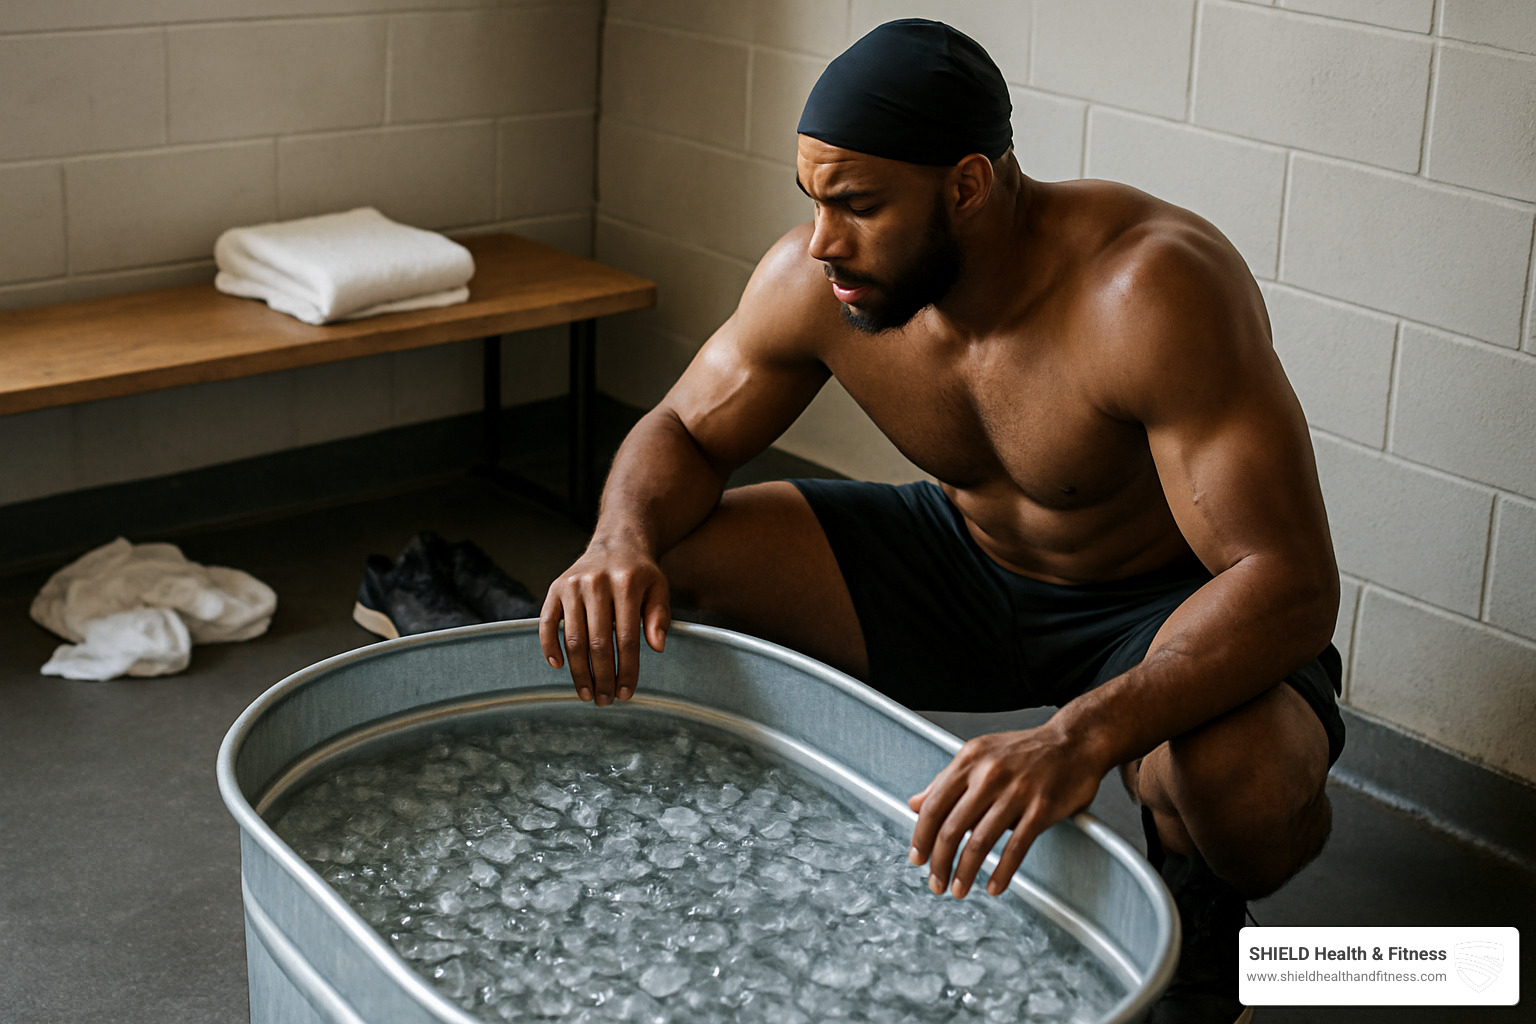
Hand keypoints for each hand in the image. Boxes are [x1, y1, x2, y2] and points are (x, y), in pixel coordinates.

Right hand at [539, 544, 670, 705]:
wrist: (616, 543)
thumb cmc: (640, 574)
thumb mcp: (659, 589)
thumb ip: (660, 617)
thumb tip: (658, 647)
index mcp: (626, 583)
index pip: (627, 638)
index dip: (626, 670)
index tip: (627, 693)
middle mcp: (596, 582)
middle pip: (598, 642)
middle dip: (602, 677)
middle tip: (606, 701)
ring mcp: (572, 585)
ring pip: (573, 638)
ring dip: (579, 671)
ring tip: (587, 693)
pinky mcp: (555, 588)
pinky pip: (547, 623)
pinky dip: (549, 647)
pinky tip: (559, 667)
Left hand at [907, 724, 1103, 897]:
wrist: (1074, 741)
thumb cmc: (1026, 750)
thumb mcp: (980, 755)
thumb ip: (946, 781)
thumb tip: (914, 804)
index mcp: (969, 760)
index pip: (934, 805)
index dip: (921, 837)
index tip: (917, 858)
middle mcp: (989, 774)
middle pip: (952, 828)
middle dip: (939, 862)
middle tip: (935, 883)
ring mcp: (1016, 792)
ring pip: (980, 841)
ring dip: (965, 872)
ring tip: (959, 889)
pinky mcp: (1041, 808)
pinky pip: (1016, 847)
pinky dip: (1001, 872)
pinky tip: (993, 886)